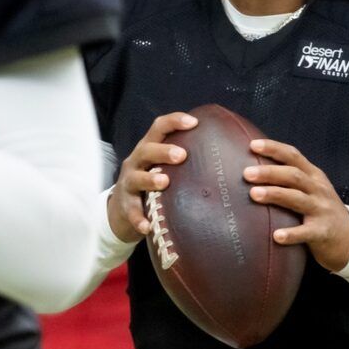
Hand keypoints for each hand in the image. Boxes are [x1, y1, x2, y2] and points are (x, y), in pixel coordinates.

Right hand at [108, 112, 196, 243]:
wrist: (120, 208)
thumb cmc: (151, 181)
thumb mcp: (162, 166)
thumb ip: (184, 159)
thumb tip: (228, 153)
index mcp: (149, 148)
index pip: (159, 128)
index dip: (174, 122)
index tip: (194, 122)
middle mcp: (136, 162)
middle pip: (146, 150)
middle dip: (163, 151)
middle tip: (181, 155)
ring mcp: (128, 184)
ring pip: (136, 178)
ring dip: (150, 180)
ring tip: (164, 182)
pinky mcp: (125, 206)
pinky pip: (131, 212)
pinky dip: (139, 218)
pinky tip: (148, 227)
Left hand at [246, 138, 348, 271]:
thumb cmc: (321, 210)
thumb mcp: (312, 189)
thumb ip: (290, 178)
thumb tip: (254, 168)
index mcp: (313, 176)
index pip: (294, 156)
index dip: (274, 149)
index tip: (253, 145)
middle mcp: (318, 189)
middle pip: (294, 175)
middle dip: (270, 172)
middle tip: (247, 173)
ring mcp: (321, 210)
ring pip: (297, 198)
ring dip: (275, 194)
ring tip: (254, 194)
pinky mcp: (322, 232)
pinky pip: (306, 232)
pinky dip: (292, 234)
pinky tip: (276, 236)